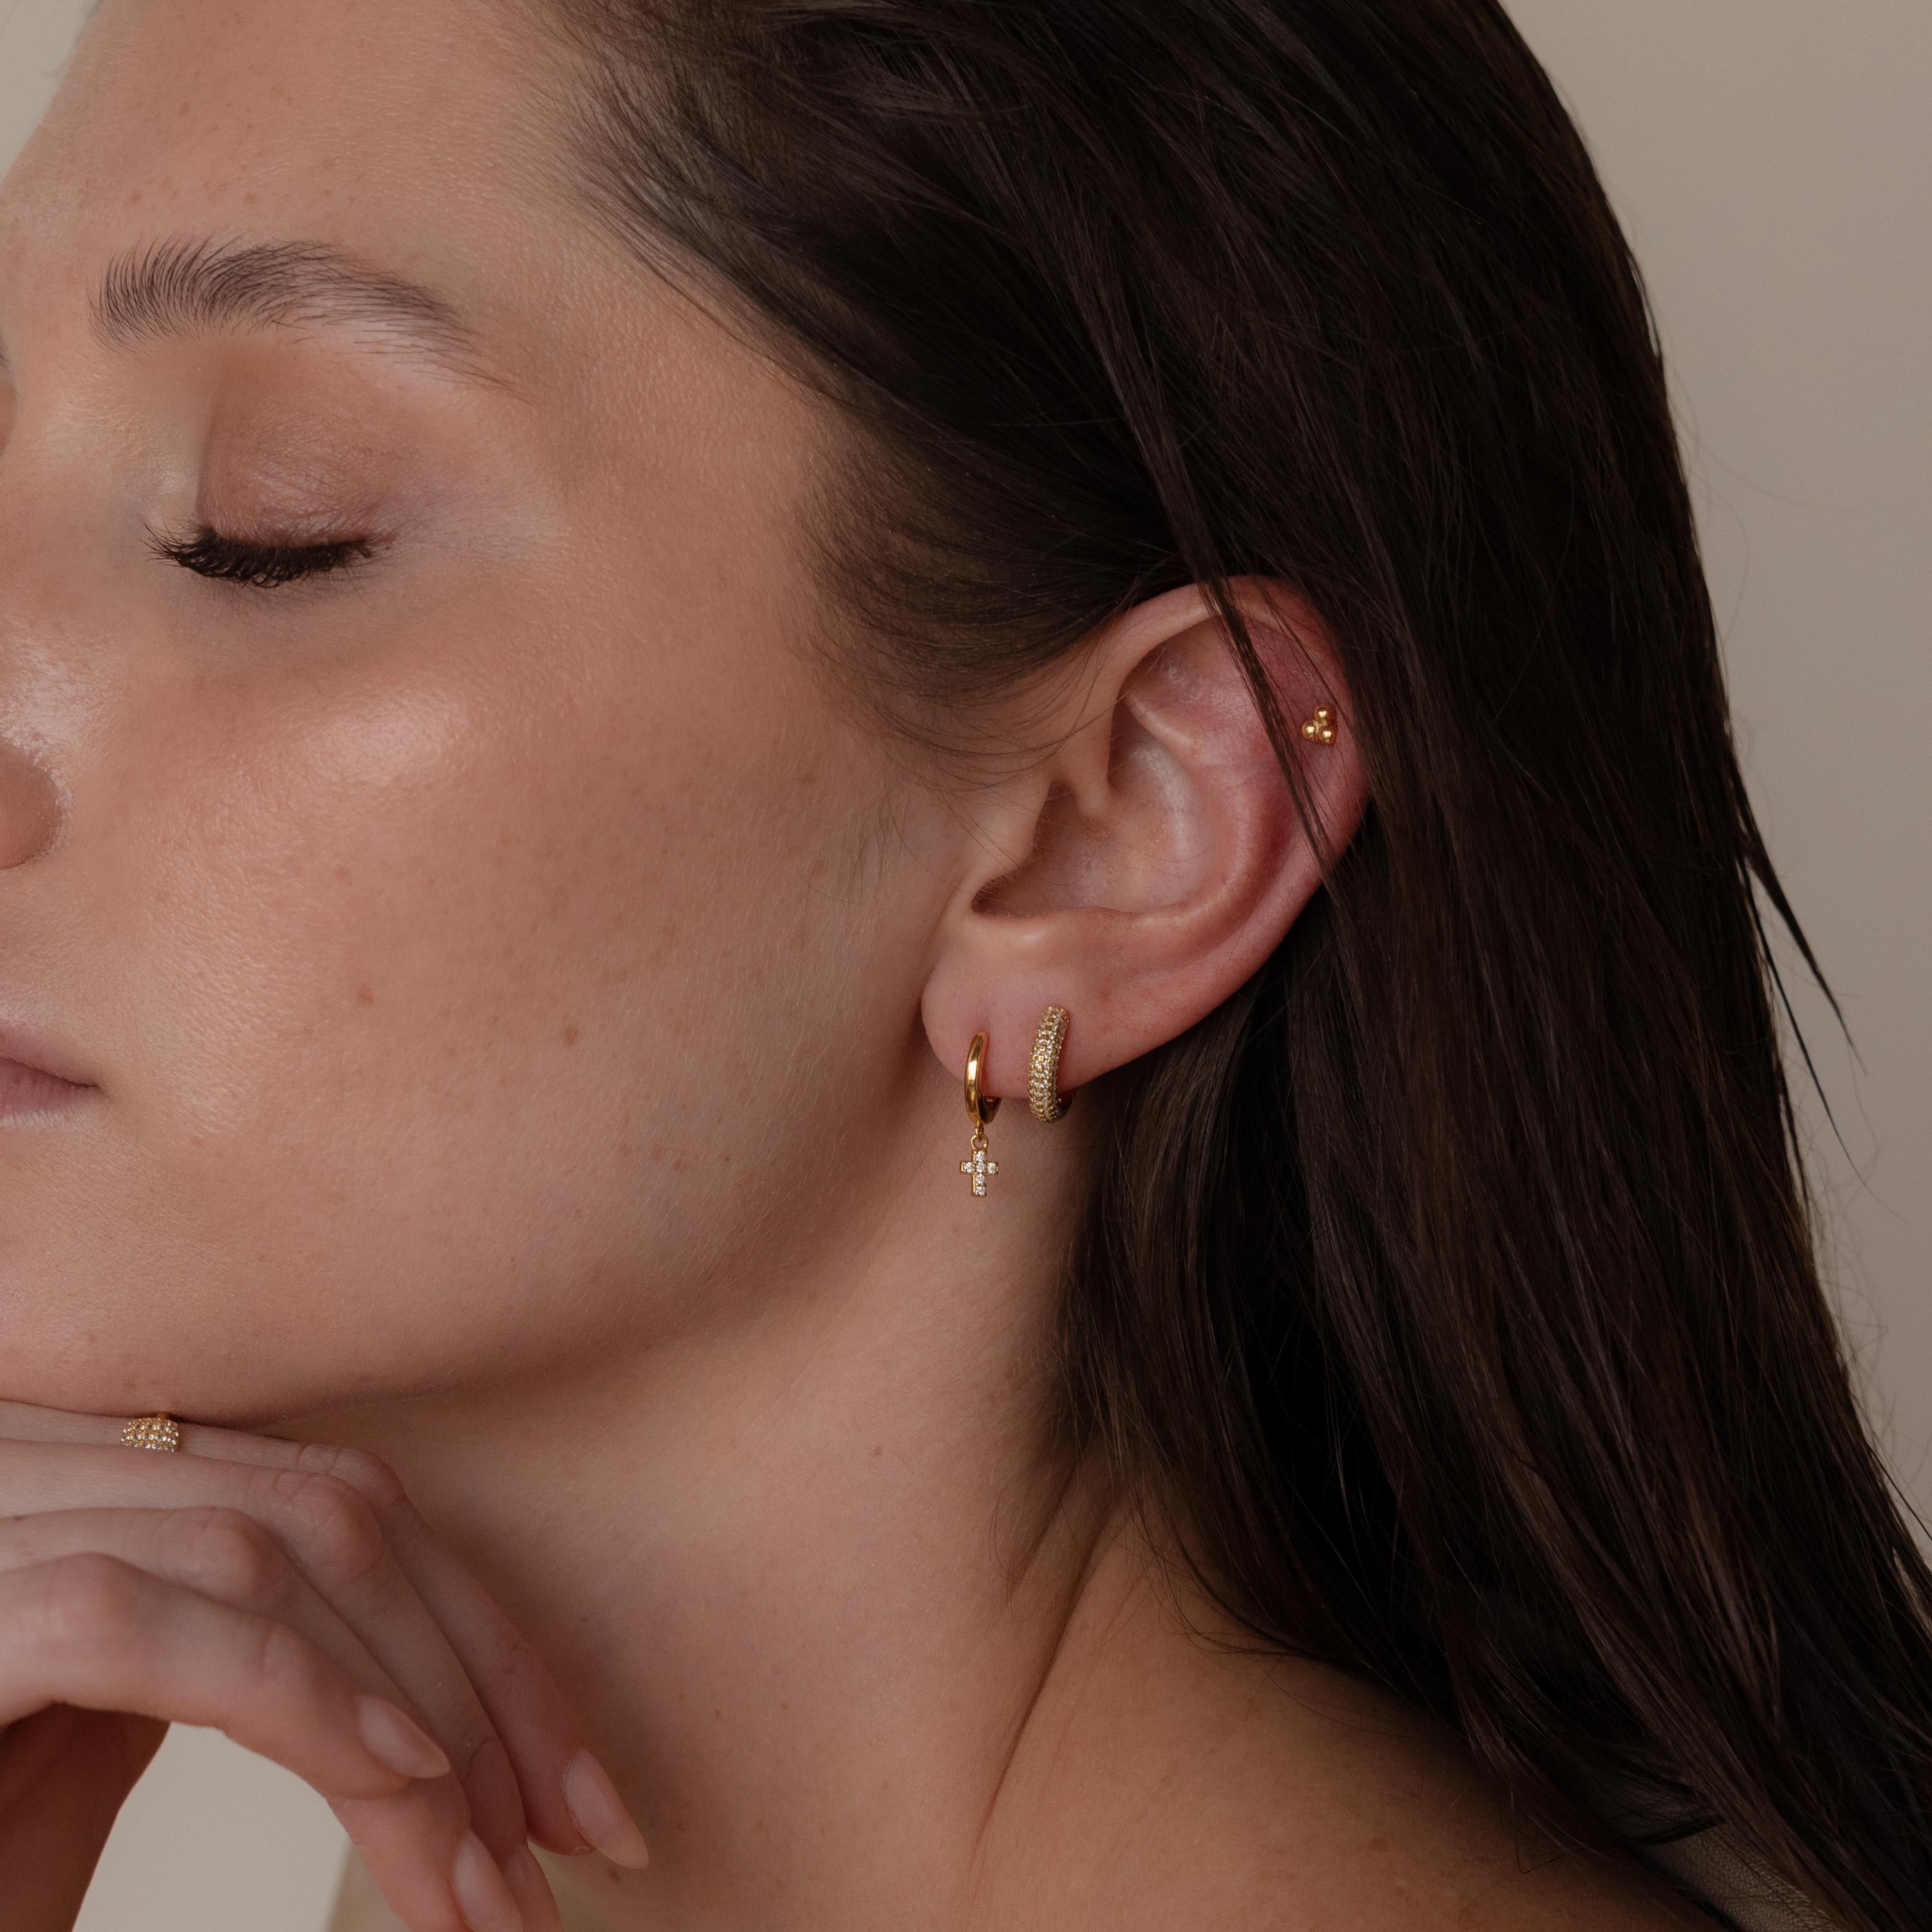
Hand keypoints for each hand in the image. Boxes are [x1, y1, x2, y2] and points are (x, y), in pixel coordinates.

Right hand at [0, 1399, 649, 1931]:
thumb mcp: (81, 1749)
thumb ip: (230, 1662)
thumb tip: (418, 1706)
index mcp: (93, 1468)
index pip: (348, 1501)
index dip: (488, 1635)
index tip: (581, 1786)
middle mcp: (38, 1447)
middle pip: (341, 1510)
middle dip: (490, 1677)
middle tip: (580, 1840)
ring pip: (273, 1548)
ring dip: (421, 1723)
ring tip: (490, 1883)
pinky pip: (147, 1615)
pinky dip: (296, 1693)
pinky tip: (395, 1786)